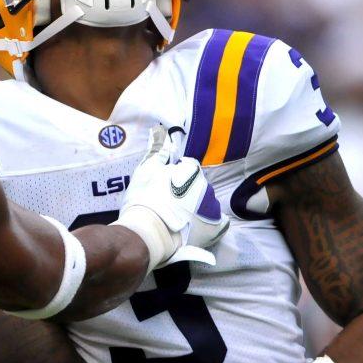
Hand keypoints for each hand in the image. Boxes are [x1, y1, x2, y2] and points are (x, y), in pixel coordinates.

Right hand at [115, 127, 229, 268]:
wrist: (147, 232)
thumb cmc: (144, 199)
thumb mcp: (146, 170)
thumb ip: (156, 150)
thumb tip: (159, 130)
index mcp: (191, 171)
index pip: (187, 169)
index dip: (173, 179)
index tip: (163, 190)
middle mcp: (206, 186)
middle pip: (197, 187)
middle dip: (185, 193)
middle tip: (167, 206)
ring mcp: (212, 207)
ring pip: (205, 203)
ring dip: (195, 208)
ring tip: (178, 220)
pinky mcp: (215, 226)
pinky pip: (218, 222)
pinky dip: (209, 224)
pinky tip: (194, 228)